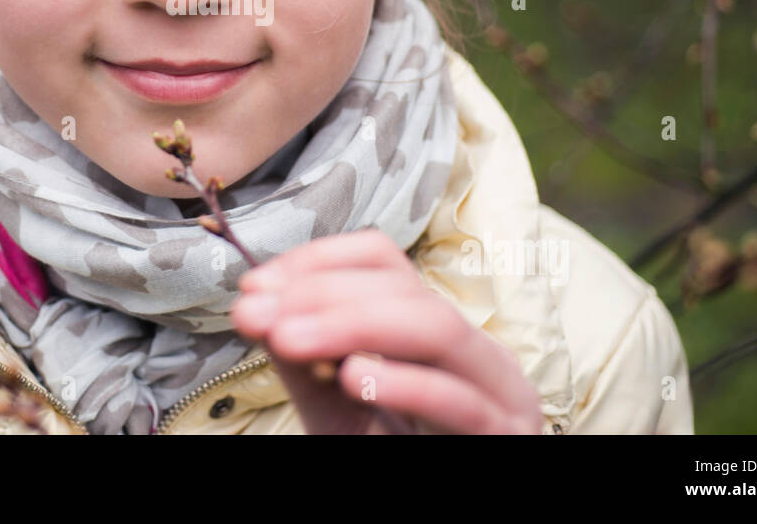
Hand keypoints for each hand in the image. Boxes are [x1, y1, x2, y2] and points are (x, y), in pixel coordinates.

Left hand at [230, 229, 542, 433]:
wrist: (436, 523)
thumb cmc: (388, 452)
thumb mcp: (334, 406)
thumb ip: (301, 357)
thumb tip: (254, 305)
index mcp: (434, 329)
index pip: (382, 259)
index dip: (317, 260)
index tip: (255, 286)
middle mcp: (475, 350)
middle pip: (405, 289)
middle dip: (321, 293)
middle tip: (258, 313)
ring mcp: (499, 392)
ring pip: (436, 329)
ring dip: (353, 325)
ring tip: (289, 339)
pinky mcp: (503, 436)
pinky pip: (460, 401)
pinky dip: (404, 383)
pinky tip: (353, 378)